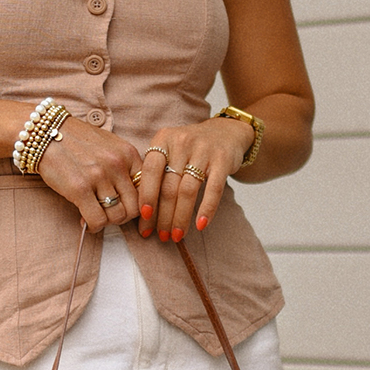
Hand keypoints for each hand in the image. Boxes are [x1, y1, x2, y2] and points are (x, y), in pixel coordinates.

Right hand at [35, 115, 143, 230]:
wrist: (46, 133)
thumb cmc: (77, 141)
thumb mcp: (109, 145)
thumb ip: (124, 166)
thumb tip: (133, 197)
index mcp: (128, 154)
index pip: (147, 190)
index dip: (138, 204)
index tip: (126, 207)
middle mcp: (117, 165)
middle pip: (134, 208)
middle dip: (123, 216)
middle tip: (110, 214)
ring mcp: (99, 177)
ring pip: (117, 216)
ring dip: (107, 222)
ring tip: (96, 216)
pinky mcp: (79, 189)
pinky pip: (96, 219)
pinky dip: (93, 226)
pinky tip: (86, 221)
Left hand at [135, 116, 253, 243]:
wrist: (225, 133)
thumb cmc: (190, 149)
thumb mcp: (169, 150)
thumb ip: (156, 173)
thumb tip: (143, 213)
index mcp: (163, 139)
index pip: (150, 171)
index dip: (146, 196)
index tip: (144, 218)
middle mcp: (181, 142)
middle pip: (169, 186)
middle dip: (163, 216)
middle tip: (160, 236)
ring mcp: (203, 150)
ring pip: (188, 191)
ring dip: (181, 217)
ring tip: (176, 236)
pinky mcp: (223, 160)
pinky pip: (213, 189)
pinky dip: (207, 209)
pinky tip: (201, 225)